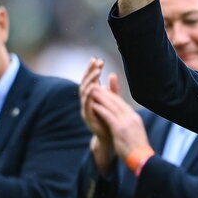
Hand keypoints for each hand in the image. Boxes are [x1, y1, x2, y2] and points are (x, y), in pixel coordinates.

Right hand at [80, 58, 123, 174]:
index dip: (92, 69)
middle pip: (85, 83)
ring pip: (84, 92)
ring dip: (90, 81)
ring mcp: (86, 109)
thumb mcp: (113, 101)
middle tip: (96, 62)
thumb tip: (112, 73)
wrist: (111, 138)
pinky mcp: (88, 117)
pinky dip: (89, 96)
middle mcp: (87, 101)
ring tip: (97, 72)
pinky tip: (93, 88)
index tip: (98, 59)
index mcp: (92, 97)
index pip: (90, 79)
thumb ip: (112, 89)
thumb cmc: (111, 119)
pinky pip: (86, 104)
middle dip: (90, 72)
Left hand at [87, 81, 149, 161]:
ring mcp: (126, 122)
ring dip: (101, 98)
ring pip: (111, 106)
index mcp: (135, 118)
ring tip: (93, 92)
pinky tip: (93, 105)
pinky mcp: (119, 128)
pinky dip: (100, 109)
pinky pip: (108, 115)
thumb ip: (130, 126)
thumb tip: (126, 124)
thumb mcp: (136, 133)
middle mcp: (131, 117)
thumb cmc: (138, 150)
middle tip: (97, 87)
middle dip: (106, 93)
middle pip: (117, 102)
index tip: (105, 92)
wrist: (142, 158)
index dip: (113, 96)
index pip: (122, 104)